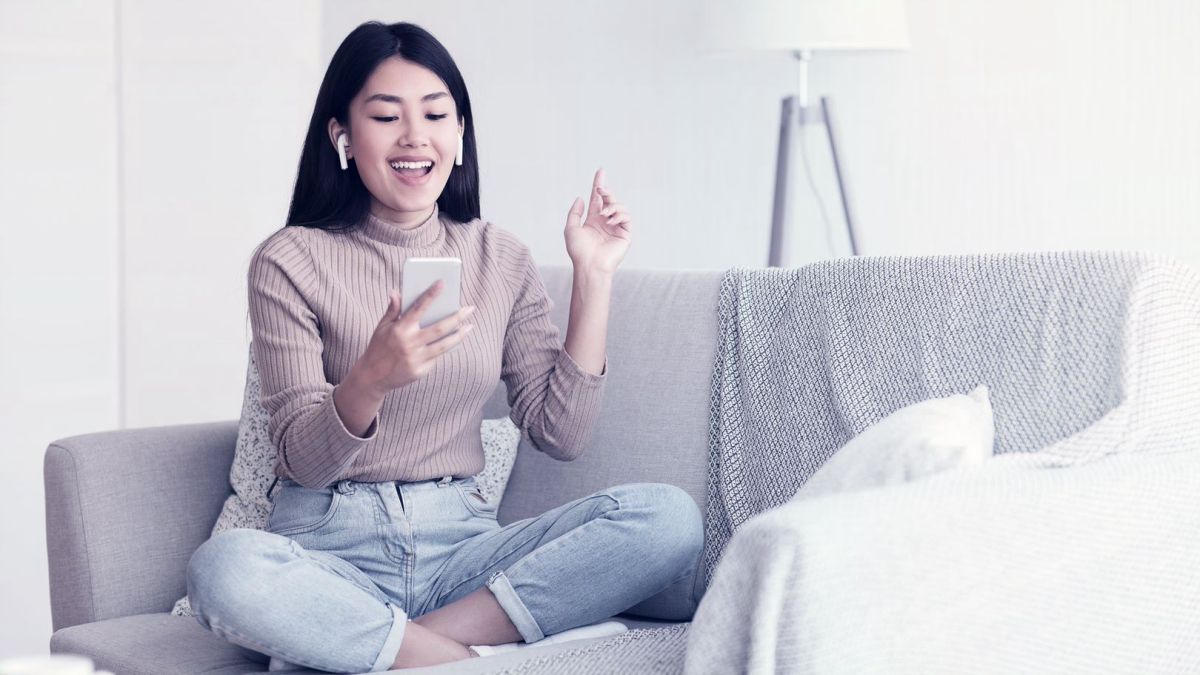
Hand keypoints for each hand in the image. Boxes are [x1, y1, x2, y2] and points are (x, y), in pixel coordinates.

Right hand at [351, 281, 475, 394]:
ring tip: (470, 326)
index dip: (430, 294)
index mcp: (399, 329)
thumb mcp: (381, 327)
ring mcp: (416, 359)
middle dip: (457, 317)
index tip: (442, 283)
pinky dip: (446, 348)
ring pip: (444, 345)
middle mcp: (409, 343)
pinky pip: (437, 357)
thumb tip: (395, 292)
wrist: (372, 378)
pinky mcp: (420, 371)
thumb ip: (392, 310)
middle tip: (471, 308)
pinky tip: (455, 340)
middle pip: (439, 328)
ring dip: (460, 335)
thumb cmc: (378, 348)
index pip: (418, 308)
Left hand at [564, 168, 631, 274]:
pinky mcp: (625, 234)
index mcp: (593, 220)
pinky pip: (626, 218)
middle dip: (605, 192)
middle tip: (600, 190)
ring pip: (619, 207)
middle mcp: (605, 222)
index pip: (597, 199)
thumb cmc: (579, 251)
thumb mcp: (570, 228)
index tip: (601, 171)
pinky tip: (610, 221)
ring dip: (611, 206)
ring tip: (603, 215)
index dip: (599, 185)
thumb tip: (581, 198)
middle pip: (609, 200)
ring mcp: (616, 227)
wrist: (590, 265)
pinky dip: (619, 215)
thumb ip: (575, 212)